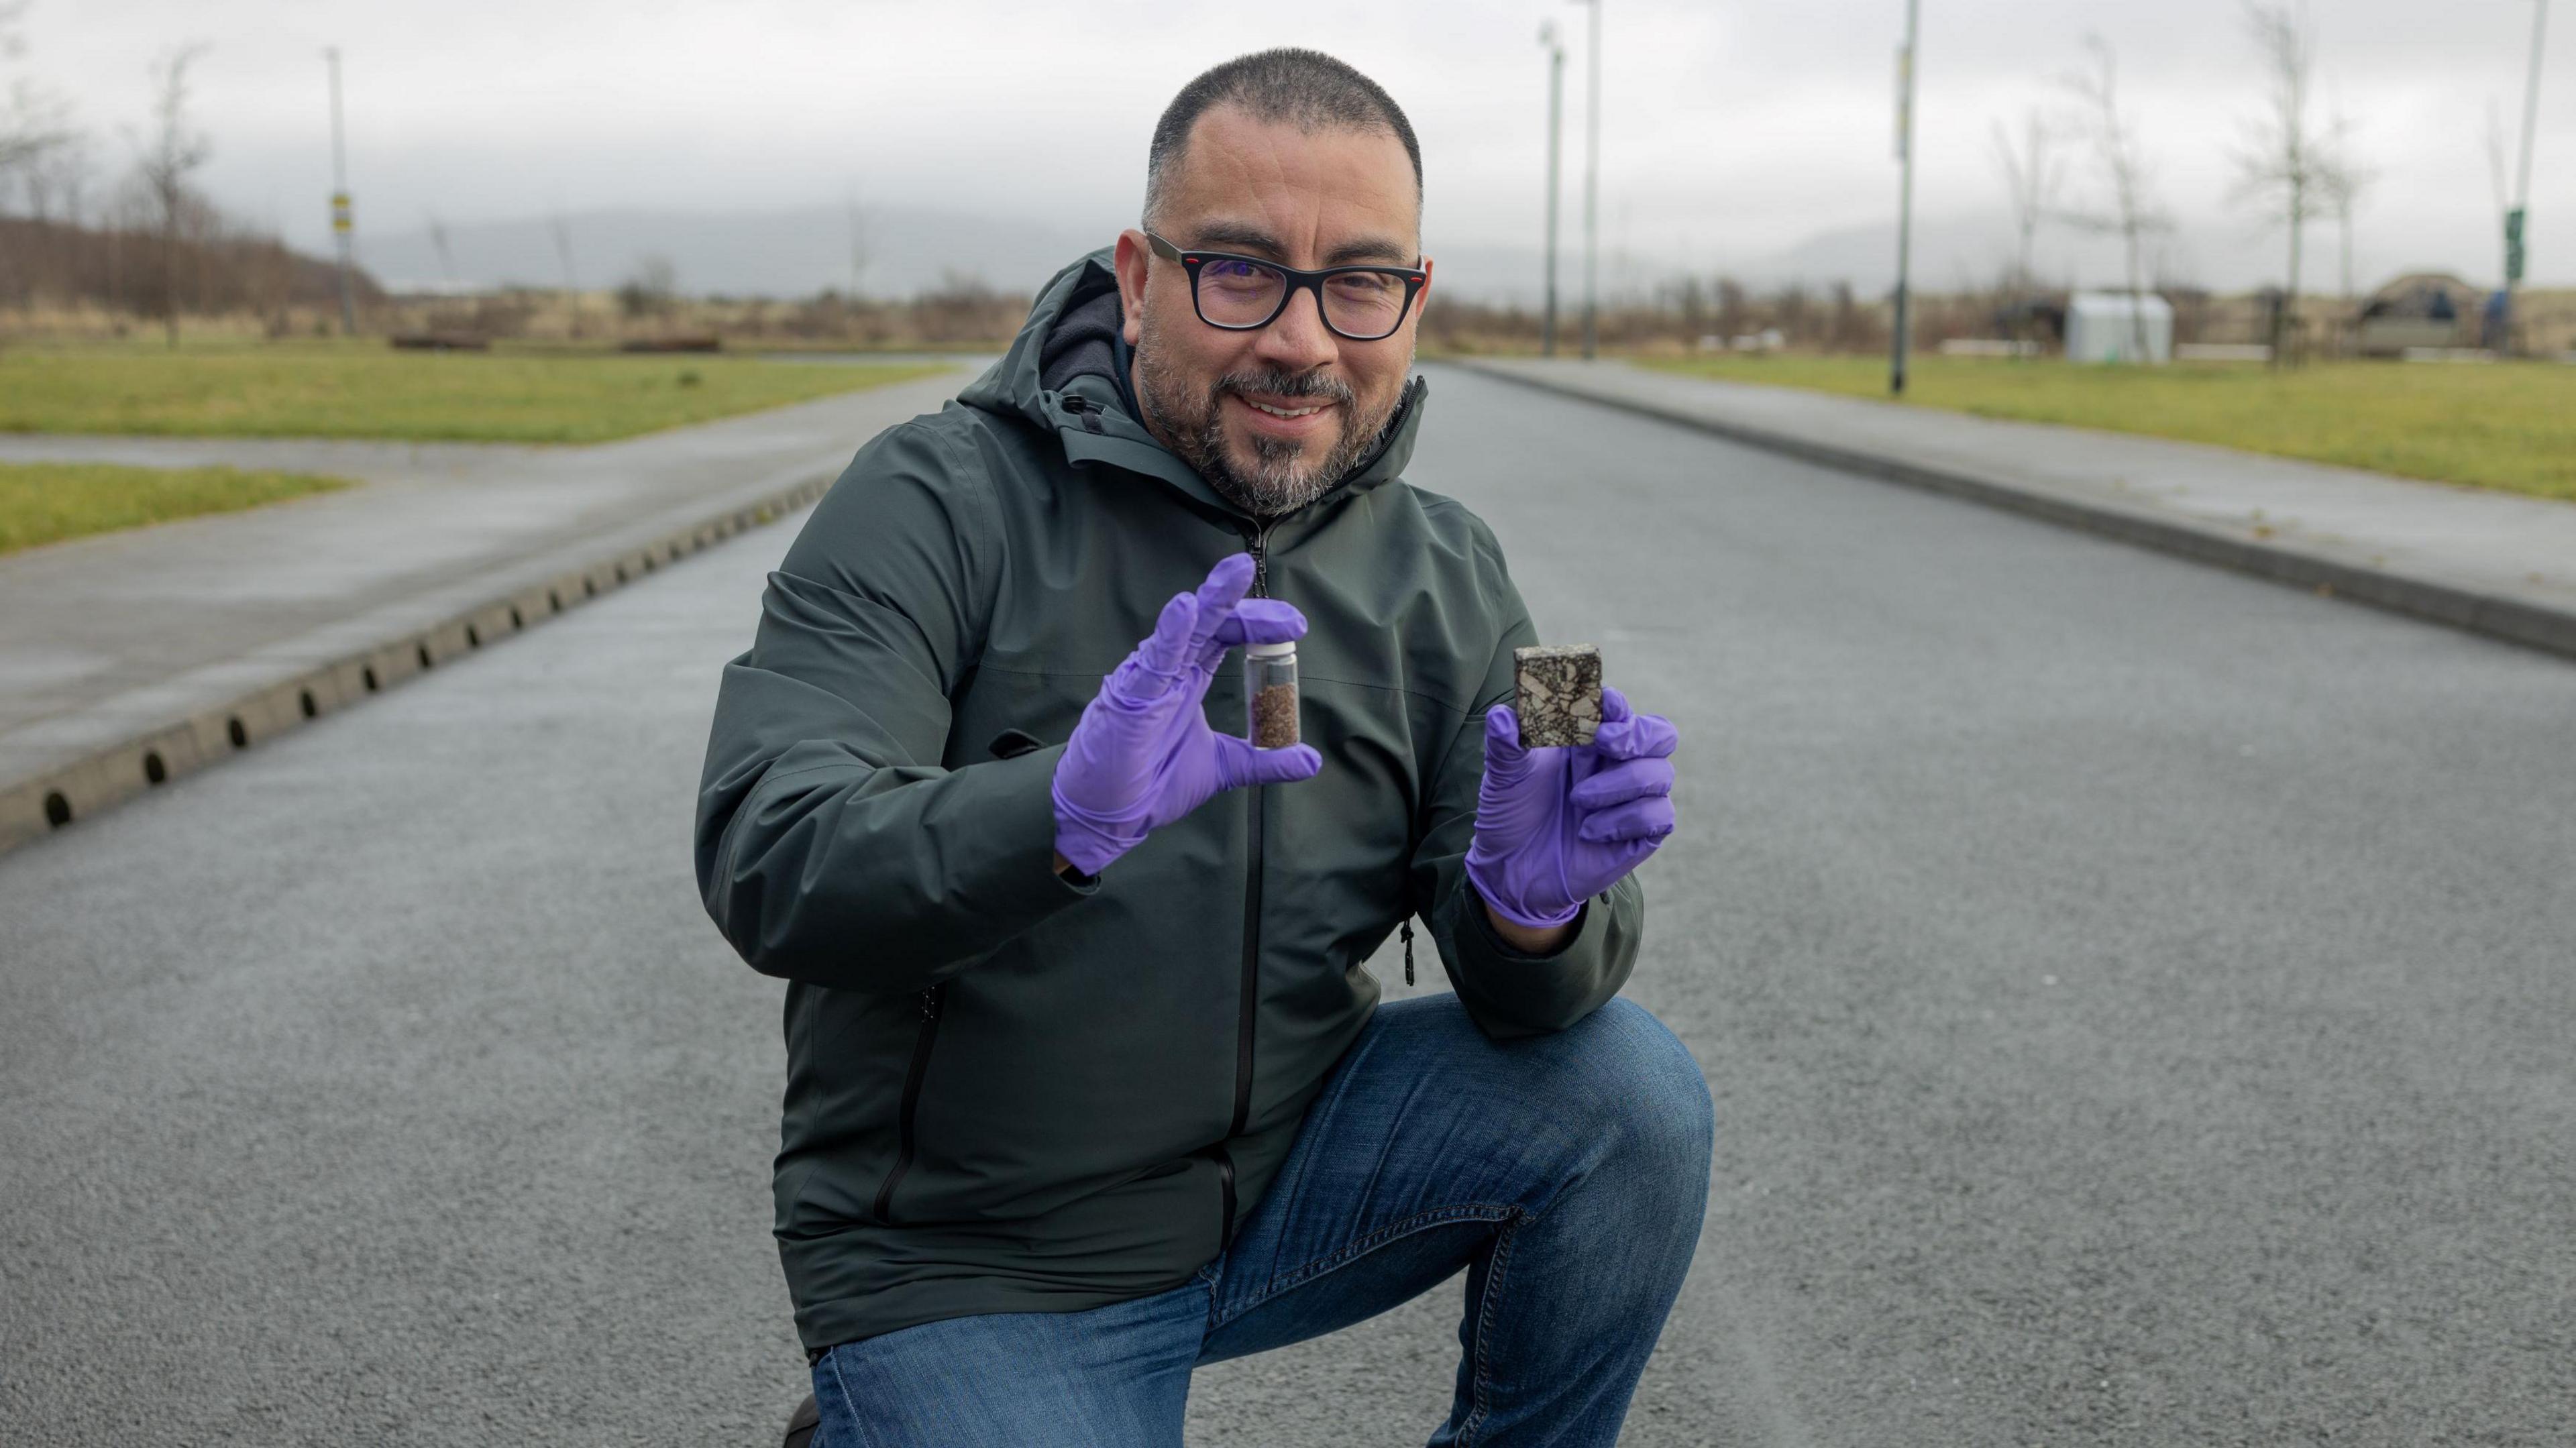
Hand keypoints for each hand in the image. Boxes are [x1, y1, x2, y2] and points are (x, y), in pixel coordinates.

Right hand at [1050, 554, 1322, 874]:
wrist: (1108, 816)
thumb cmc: (1152, 782)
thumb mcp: (1224, 767)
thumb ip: (1264, 760)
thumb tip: (1310, 761)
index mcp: (1191, 676)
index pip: (1229, 635)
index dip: (1261, 625)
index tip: (1297, 628)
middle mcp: (1171, 669)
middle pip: (1212, 623)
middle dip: (1247, 608)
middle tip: (1289, 614)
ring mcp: (1149, 678)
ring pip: (1183, 630)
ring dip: (1210, 600)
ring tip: (1236, 572)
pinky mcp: (1130, 697)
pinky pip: (1152, 661)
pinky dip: (1169, 634)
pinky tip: (1184, 608)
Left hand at [1464, 685, 1678, 929]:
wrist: (1511, 870)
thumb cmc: (1511, 813)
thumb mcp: (1503, 777)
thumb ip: (1506, 744)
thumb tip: (1501, 715)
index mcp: (1589, 740)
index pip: (1620, 711)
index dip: (1618, 704)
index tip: (1604, 702)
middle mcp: (1617, 765)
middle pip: (1661, 735)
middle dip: (1638, 734)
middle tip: (1606, 741)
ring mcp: (1632, 800)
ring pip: (1661, 774)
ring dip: (1620, 783)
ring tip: (1578, 801)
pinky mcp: (1640, 834)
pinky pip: (1660, 815)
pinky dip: (1625, 820)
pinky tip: (1589, 832)